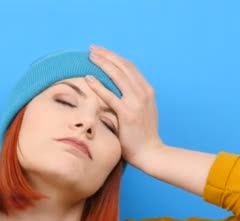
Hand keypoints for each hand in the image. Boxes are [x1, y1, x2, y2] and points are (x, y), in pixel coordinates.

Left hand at [85, 45, 163, 168]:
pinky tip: (88, 78)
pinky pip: (110, 95)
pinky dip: (98, 85)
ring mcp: (136, 102)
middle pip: (123, 66)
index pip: (129, 67)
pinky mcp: (127, 113)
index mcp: (147, 90)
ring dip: (102, 63)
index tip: (101, 51)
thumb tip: (119, 91)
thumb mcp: (143, 111)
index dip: (114, 57)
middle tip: (92, 49)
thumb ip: (133, 99)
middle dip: (107, 55)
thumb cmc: (143, 135)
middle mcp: (143, 92)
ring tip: (89, 57)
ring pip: (117, 75)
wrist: (151, 153)